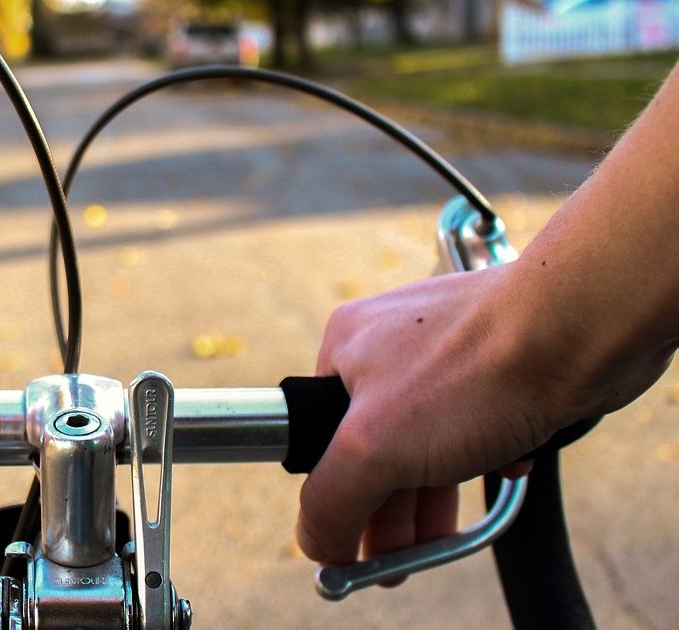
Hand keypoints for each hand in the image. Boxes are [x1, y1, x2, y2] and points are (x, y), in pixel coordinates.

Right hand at [297, 262, 669, 567]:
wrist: (580, 328)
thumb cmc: (476, 370)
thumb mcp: (373, 448)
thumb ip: (330, 499)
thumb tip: (315, 540)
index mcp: (345, 348)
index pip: (319, 437)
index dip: (338, 496)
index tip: (355, 546)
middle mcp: (390, 343)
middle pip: (377, 447)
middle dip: (390, 510)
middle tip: (398, 559)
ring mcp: (446, 350)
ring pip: (431, 440)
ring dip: (437, 493)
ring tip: (441, 539)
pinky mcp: (498, 361)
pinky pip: (479, 423)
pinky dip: (489, 454)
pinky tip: (506, 461)